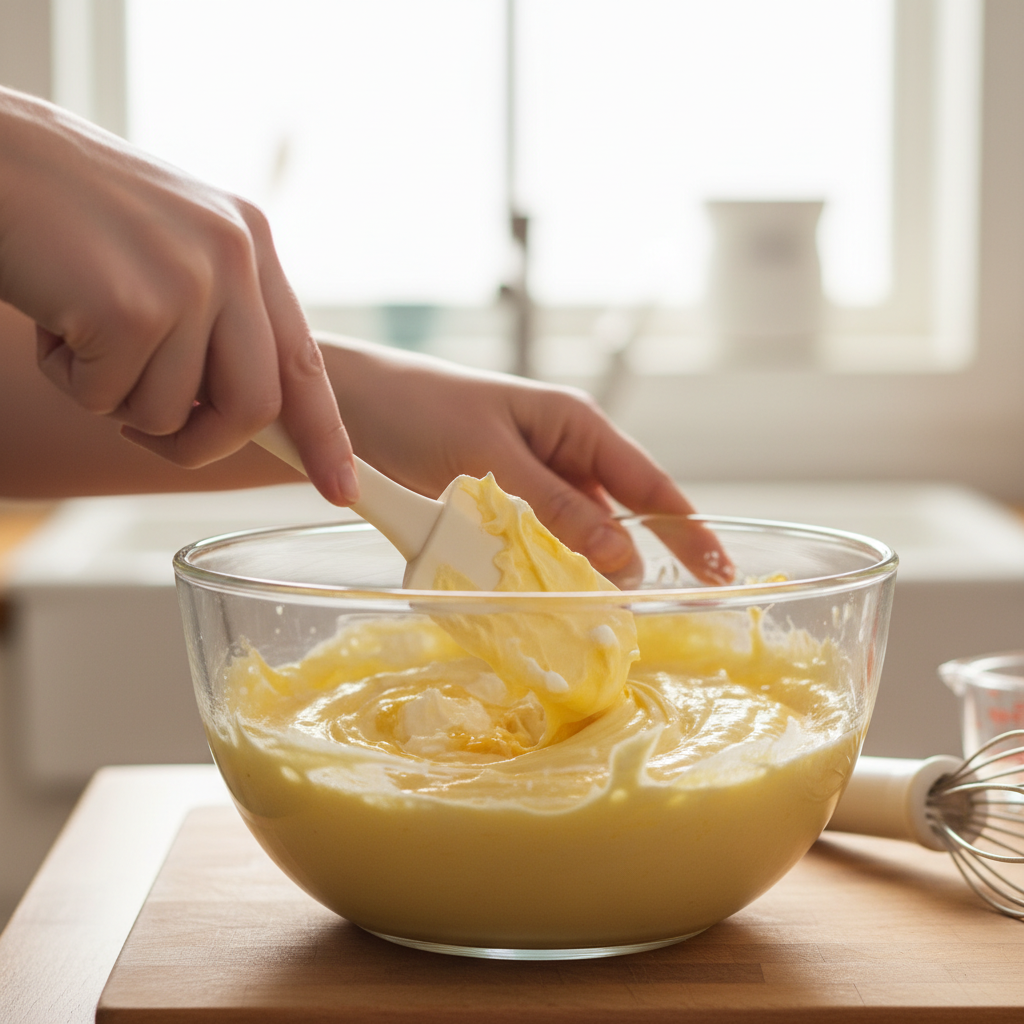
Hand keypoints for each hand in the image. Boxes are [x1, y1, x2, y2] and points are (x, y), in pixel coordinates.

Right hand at [0, 87, 356, 504]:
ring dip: (114, 398)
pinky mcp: (129, 307)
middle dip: (202, 444)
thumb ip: (221, 319)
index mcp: (252, 244)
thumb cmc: (71, 215)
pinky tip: (51, 319)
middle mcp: (234, 258)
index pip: (305, 361)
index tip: (343, 489)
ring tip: (79, 331)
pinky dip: (69, 379)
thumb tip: (252, 412)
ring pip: (170, 413)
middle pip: (255, 408)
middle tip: (150, 435)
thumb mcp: (173, 250)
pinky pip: (107, 399)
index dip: (324, 434)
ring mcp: (186, 281)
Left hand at [319, 337, 733, 585]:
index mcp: (573, 425)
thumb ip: (556, 510)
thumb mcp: (488, 460)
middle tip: (617, 618)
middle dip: (621, 567)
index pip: (648, 486)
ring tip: (566, 612)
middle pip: (614, 521)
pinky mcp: (494, 506)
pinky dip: (531, 572)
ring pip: (571, 541)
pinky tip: (522, 596)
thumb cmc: (413, 412)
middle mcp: (559, 454)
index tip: (721, 574)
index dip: (688, 532)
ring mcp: (528, 482)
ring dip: (570, 574)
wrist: (336, 407)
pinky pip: (530, 547)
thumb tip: (625, 559)